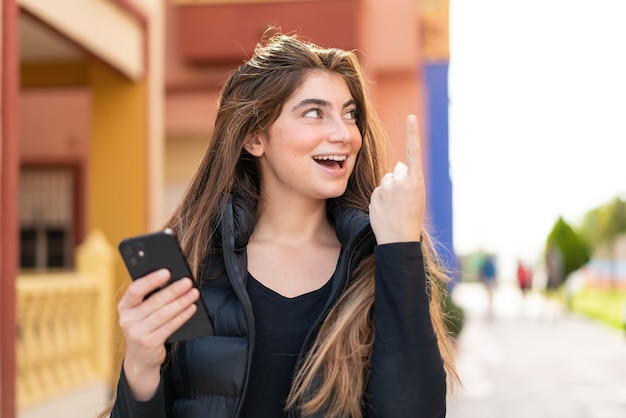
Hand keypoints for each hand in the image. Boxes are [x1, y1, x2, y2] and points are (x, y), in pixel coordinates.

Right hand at [117, 269, 198, 399]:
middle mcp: (127, 320)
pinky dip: (182, 316)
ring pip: (163, 314)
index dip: (151, 280)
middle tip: (188, 282)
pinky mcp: (149, 343)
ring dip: (181, 302)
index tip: (167, 272)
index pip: (135, 290)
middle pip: (154, 302)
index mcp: (124, 306)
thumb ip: (149, 298)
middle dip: (173, 290)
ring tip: (194, 293)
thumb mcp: (140, 312)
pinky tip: (191, 308)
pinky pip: (169, 327)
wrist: (140, 358)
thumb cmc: (144, 326)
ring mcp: (137, 333)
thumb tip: (172, 280)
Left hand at [369, 114, 424, 243]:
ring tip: (393, 207)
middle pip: (397, 170)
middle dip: (399, 180)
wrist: (398, 239)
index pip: (413, 153)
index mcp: (416, 182)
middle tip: (402, 200)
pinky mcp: (375, 194)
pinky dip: (380, 198)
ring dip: (388, 189)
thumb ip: (407, 179)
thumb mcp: (416, 196)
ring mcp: (387, 188)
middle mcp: (401, 181)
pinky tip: (385, 210)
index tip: (411, 117)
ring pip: (386, 180)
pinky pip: (378, 190)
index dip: (412, 134)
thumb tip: (397, 165)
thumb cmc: (411, 218)